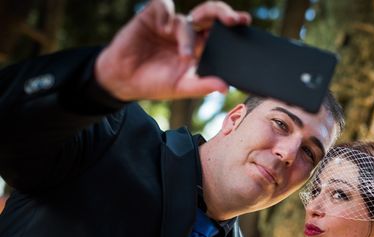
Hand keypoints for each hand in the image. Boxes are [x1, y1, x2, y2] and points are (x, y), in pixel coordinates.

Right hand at [95, 0, 250, 100]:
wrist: (123, 79)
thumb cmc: (155, 83)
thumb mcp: (181, 87)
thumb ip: (202, 85)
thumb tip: (225, 86)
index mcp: (201, 47)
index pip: (223, 34)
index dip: (234, 28)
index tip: (246, 25)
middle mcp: (190, 32)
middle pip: (213, 15)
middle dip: (226, 14)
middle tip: (236, 20)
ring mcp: (172, 23)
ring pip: (191, 17)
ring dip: (190, 37)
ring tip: (185, 56)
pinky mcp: (154, 15)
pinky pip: (164, 5)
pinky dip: (166, 14)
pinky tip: (162, 26)